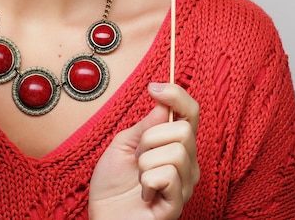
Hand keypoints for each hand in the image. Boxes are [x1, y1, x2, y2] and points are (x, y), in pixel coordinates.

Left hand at [89, 83, 199, 219]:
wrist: (104, 218)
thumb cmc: (113, 185)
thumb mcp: (123, 144)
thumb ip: (145, 125)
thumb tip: (163, 103)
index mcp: (174, 145)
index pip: (190, 112)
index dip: (176, 95)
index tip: (154, 88)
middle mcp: (187, 163)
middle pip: (184, 130)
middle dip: (150, 138)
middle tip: (138, 155)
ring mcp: (184, 185)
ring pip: (177, 152)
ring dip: (146, 162)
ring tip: (139, 177)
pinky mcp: (178, 203)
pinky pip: (168, 175)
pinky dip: (147, 181)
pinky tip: (144, 194)